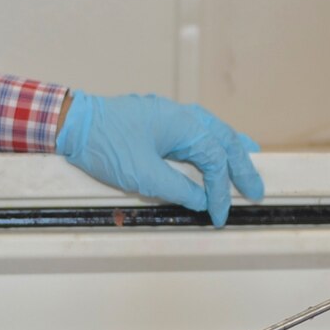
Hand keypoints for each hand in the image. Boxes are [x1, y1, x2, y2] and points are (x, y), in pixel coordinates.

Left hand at [56, 93, 263, 225]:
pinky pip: (196, 131)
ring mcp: (171, 115)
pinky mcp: (159, 120)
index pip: (215, 160)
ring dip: (232, 149)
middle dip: (241, 167)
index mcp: (183, 124)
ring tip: (251, 160)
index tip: (220, 214)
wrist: (73, 123)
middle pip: (223, 140)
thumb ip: (178, 189)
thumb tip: (201, 200)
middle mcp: (182, 115)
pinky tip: (216, 147)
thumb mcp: (144, 176)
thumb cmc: (105, 144)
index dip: (221, 190)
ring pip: (213, 131)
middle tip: (256, 190)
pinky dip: (212, 142)